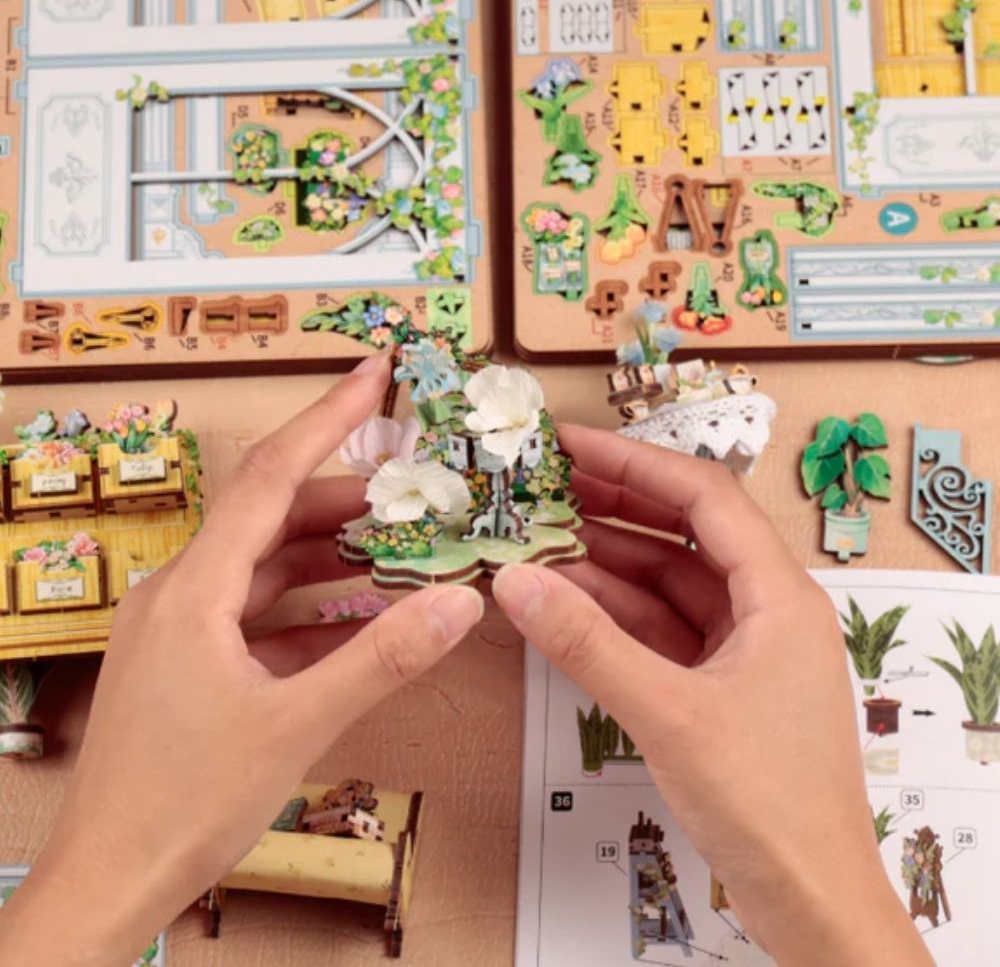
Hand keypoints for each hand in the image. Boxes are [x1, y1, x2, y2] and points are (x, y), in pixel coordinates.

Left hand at [0, 353, 483, 966]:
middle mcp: (180, 593)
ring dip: (330, 558)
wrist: (109, 883)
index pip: (269, 476)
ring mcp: (180, 630)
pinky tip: (357, 620)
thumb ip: (382, 658)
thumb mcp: (296, 723)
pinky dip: (308, 609)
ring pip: (265, 567)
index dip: (326, 419)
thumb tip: (458, 603)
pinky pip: (257, 615)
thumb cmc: (183, 802)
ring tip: (398, 549)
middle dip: (345, 502)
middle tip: (414, 492)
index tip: (371, 373)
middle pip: (271, 518)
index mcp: (194, 589)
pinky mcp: (187, 664)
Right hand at [493, 425, 932, 966]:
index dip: (635, 463)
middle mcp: (765, 609)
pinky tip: (566, 604)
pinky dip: (616, 617)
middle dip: (616, 506)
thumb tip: (516, 580)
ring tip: (540, 540)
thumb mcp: (668, 712)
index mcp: (778, 594)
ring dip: (608, 564)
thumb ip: (588, 644)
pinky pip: (662, 631)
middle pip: (685, 533)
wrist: (811, 899)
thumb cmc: (765, 800)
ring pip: (669, 584)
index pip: (704, 498)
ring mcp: (743, 649)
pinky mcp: (721, 686)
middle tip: (544, 486)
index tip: (570, 446)